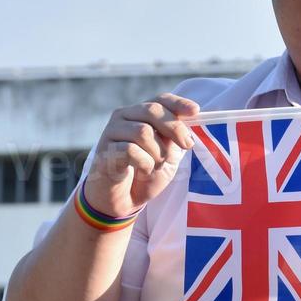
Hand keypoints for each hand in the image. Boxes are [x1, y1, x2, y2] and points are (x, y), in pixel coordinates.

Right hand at [83, 93, 198, 217]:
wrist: (124, 200)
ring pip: (143, 131)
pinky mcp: (105, 150)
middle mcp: (123, 117)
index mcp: (139, 114)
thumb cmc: (144, 173)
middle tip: (186, 146)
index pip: (159, 100)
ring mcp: (111, 132)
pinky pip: (131, 150)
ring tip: (156, 165)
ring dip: (158, 152)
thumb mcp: (166, 153)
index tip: (195, 111)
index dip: (178, 103)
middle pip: (152, 111)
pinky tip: (143, 171)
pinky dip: (145, 163)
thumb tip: (190, 124)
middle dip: (175, 128)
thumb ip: (174, 138)